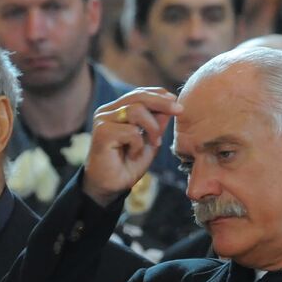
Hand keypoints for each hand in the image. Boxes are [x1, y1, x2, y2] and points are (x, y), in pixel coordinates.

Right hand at [82, 89, 182, 206]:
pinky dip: (139, 144)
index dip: (158, 94)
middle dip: (162, 103)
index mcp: (117, 110)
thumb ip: (157, 123)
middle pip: (138, 96)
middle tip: (179, 111)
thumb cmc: (128, 165)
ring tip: (154, 143)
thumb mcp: (149, 141)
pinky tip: (134, 154)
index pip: (139, 94)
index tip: (176, 101)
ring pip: (136, 110)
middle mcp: (107, 111)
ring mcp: (103, 120)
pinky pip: (131, 131)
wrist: (110, 187)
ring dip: (152, 128)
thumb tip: (171, 104)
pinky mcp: (102, 132)